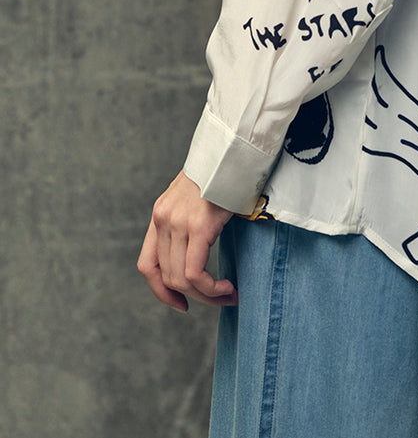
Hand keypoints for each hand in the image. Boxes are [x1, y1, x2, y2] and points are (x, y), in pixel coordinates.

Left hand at [137, 170, 235, 312]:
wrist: (235, 147)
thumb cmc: (225, 171)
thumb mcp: (199, 197)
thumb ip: (192, 220)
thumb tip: (204, 250)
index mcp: (161, 213)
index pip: (147, 265)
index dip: (161, 292)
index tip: (181, 304)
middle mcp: (163, 219)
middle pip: (166, 276)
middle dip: (194, 296)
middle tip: (221, 297)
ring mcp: (179, 223)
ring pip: (181, 279)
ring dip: (207, 295)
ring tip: (229, 294)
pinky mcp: (198, 226)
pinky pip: (195, 273)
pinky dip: (211, 289)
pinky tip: (229, 287)